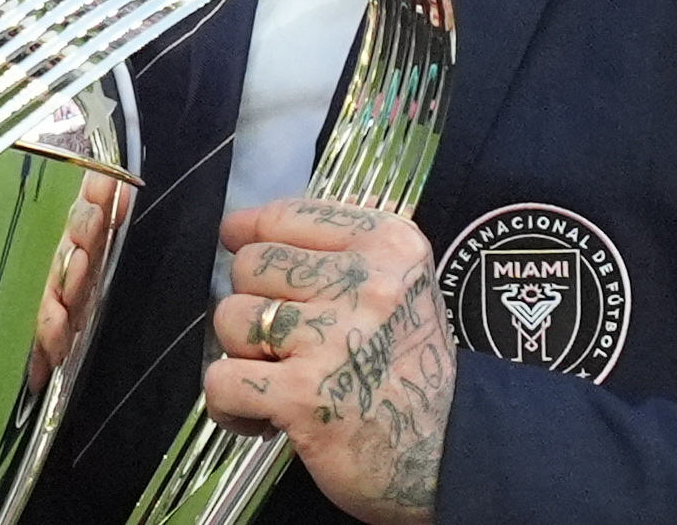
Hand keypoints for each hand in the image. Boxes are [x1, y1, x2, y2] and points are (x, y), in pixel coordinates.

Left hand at [204, 198, 454, 524]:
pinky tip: (263, 418)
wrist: (454, 459)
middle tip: (287, 345)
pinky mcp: (305, 396)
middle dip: (254, 306)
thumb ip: (335, 252)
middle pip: (249, 266)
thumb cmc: (410, 371)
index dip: (250, 236)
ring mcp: (334, 340)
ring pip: (231, 319)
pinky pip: (222, 380)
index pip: (284, 216)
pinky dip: (230, 406)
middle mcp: (367, 285)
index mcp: (389, 245)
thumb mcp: (398, 287)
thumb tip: (237, 230)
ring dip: (242, 357)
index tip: (242, 252)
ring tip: (282, 380)